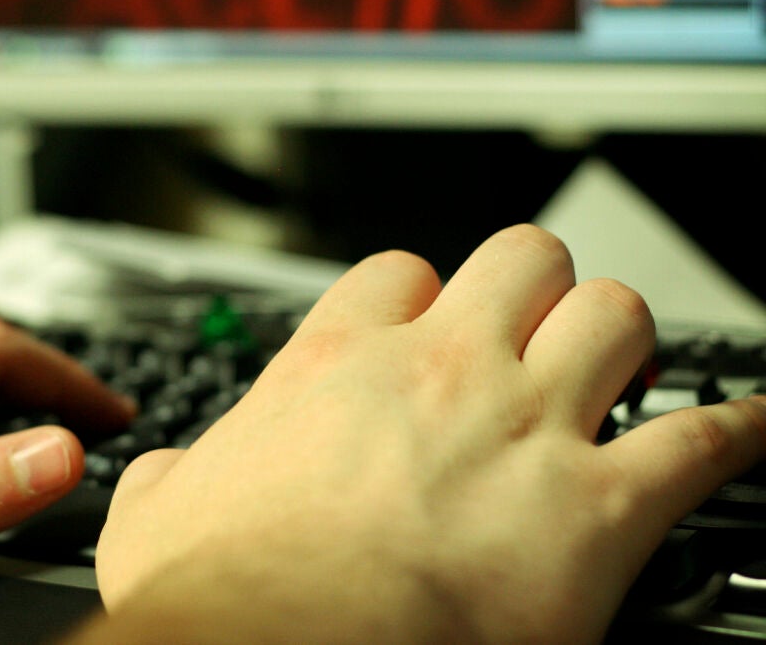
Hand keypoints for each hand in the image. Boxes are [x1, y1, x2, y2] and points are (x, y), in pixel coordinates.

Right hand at [90, 224, 765, 643]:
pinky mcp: (596, 511)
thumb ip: (171, 474)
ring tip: (620, 370)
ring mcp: (524, 429)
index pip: (400, 272)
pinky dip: (735, 432)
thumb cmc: (226, 601)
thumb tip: (163, 481)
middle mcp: (441, 374)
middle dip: (538, 289)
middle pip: (526, 260)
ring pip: (615, 316)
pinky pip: (702, 440)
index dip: (421, 294)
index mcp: (336, 364)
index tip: (427, 324)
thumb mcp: (156, 515)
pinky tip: (748, 432)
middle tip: (537, 330)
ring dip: (622, 338)